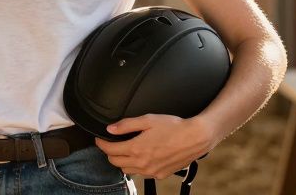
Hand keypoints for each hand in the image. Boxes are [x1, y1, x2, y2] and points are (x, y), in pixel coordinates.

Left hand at [94, 115, 213, 178]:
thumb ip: (126, 125)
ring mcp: (151, 171)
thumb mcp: (147, 120)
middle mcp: (142, 163)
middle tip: (112, 144)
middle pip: (115, 162)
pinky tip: (142, 157)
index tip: (100, 139)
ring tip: (126, 150)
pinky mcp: (160, 174)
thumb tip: (110, 129)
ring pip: (128, 170)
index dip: (101, 144)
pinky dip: (137, 167)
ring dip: (123, 161)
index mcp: (136, 148)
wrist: (195, 138)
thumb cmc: (174, 127)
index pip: (110, 150)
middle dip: (110, 153)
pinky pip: (142, 174)